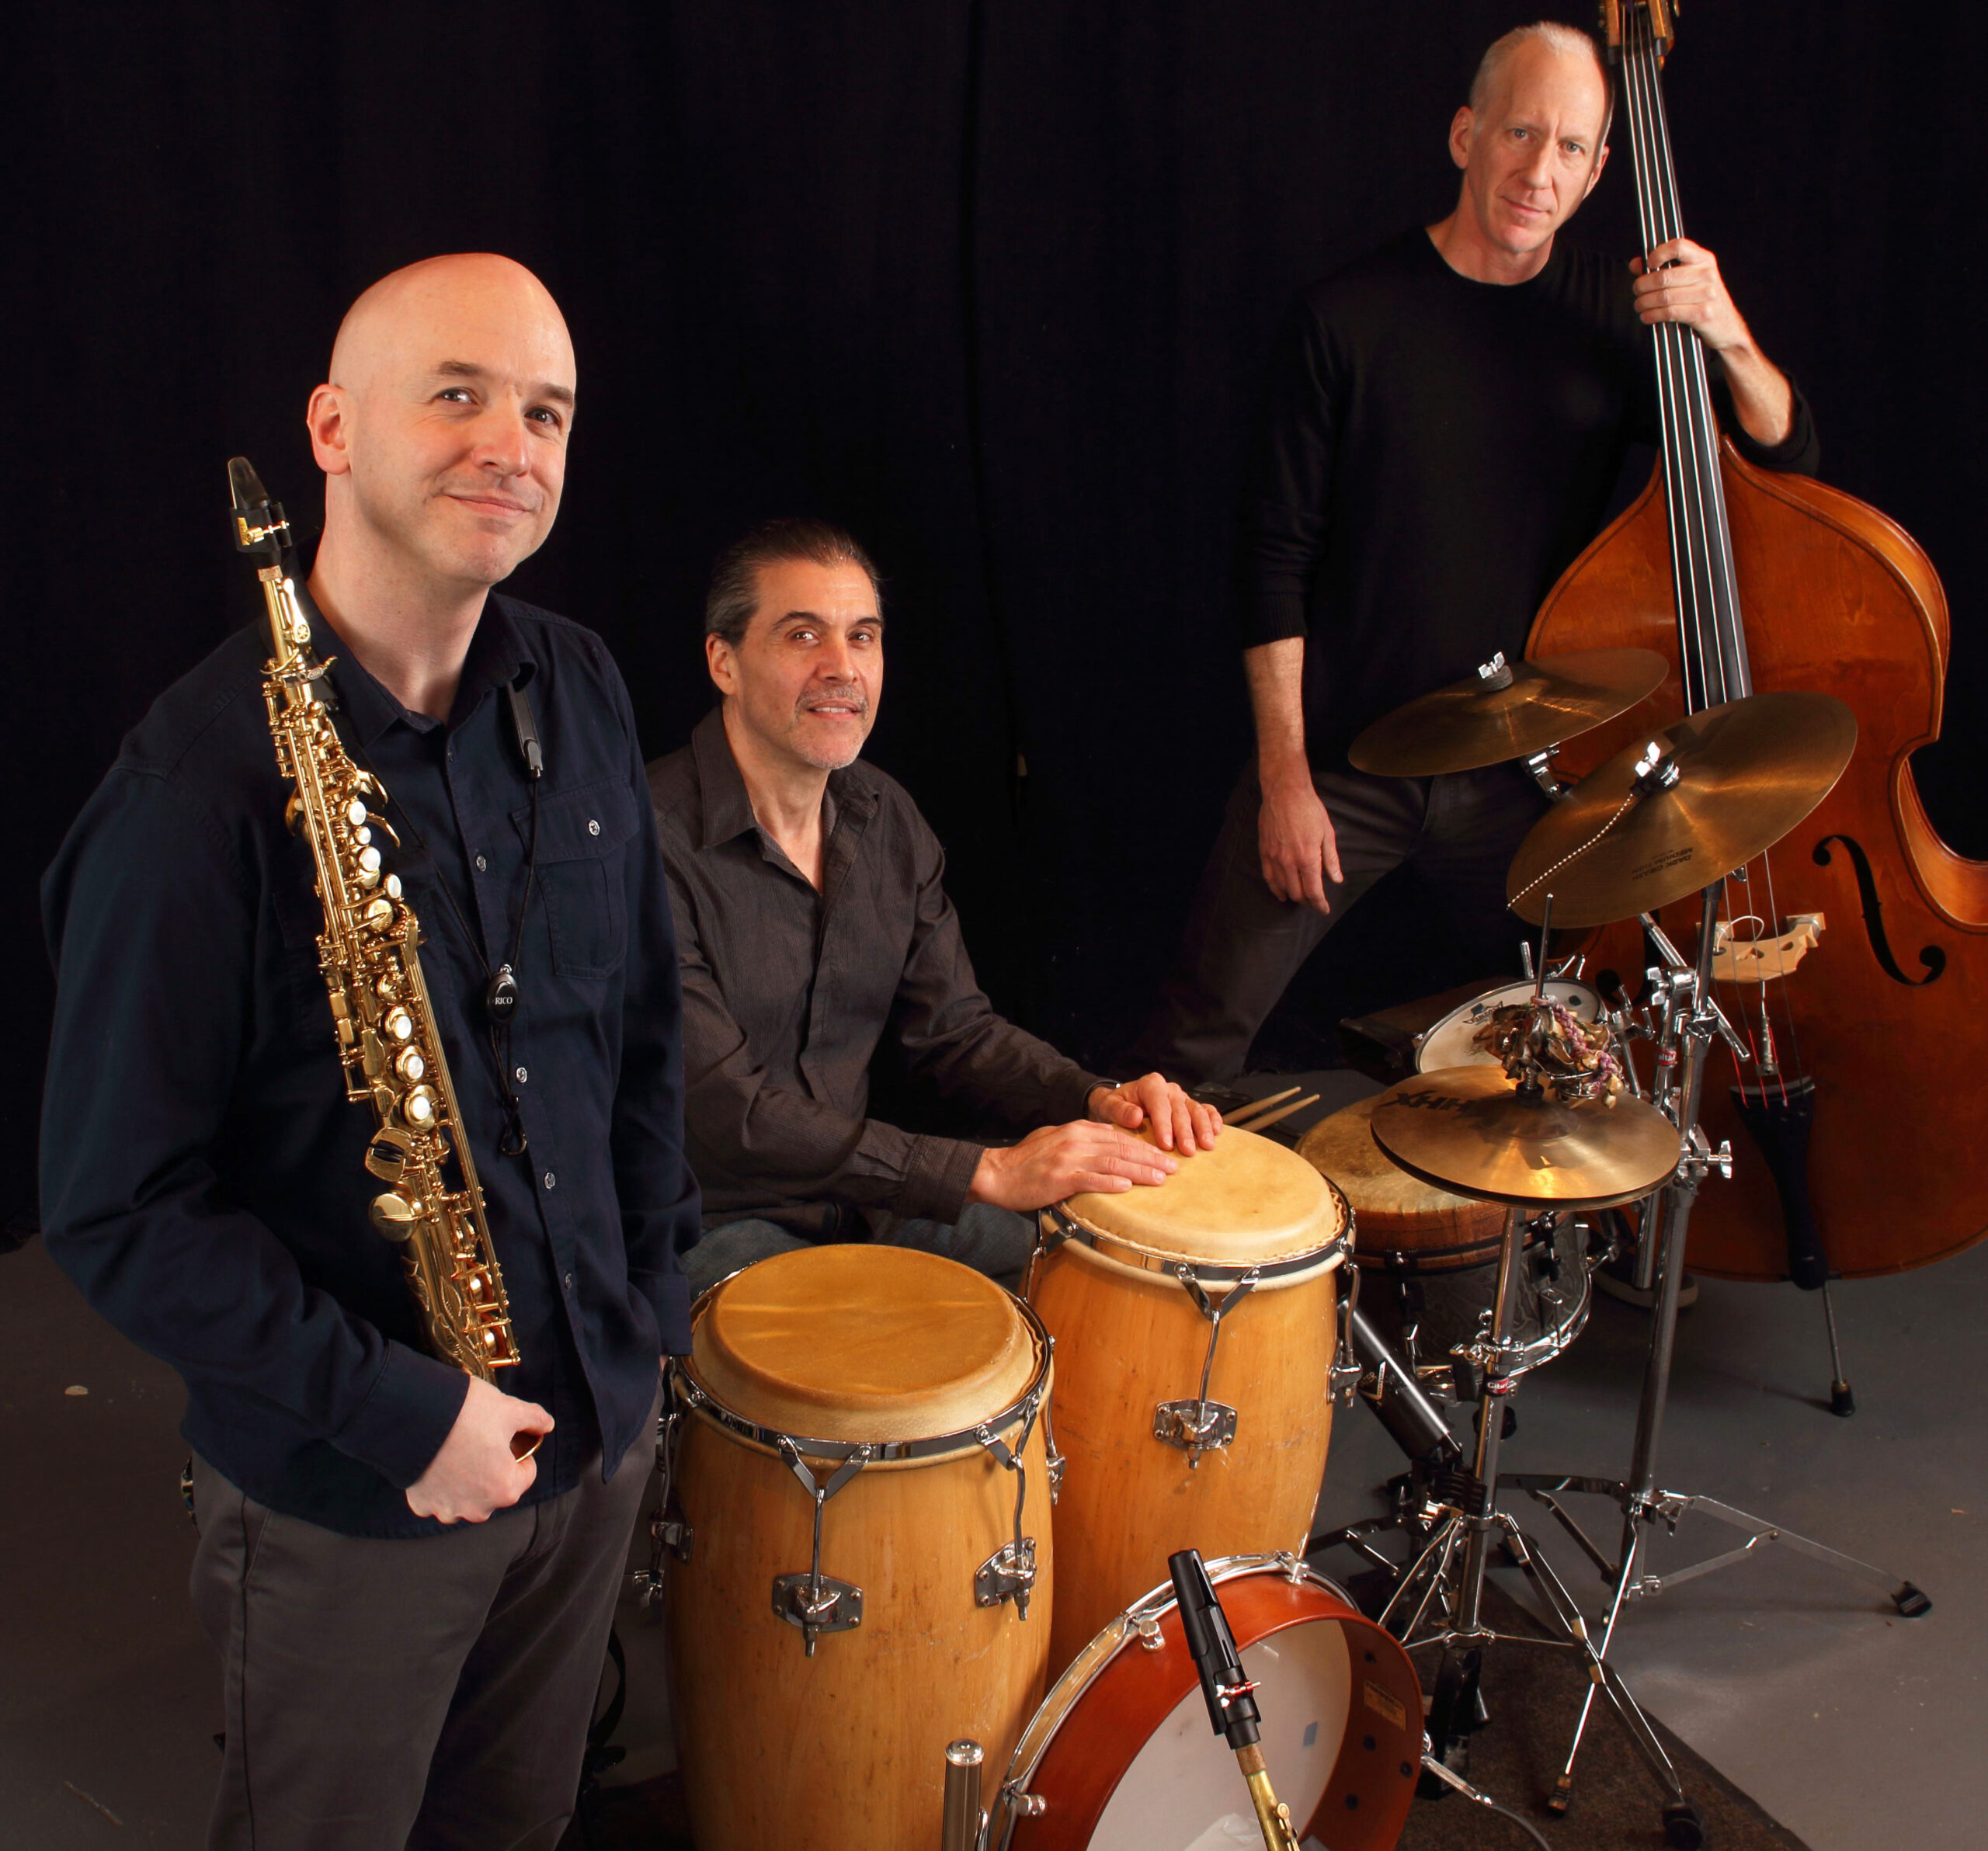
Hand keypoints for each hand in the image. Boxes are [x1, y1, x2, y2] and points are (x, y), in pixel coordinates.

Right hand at [405, 1376, 553, 1524]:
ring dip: (467, 1479)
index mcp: (505, 1489)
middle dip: (493, 1467)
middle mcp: (478, 1509)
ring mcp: (447, 1509)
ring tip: (458, 1448)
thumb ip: (535, 1419)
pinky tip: (438, 1459)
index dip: (519, 1451)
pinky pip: (438, 1497)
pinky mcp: (422, 1504)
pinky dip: (440, 1483)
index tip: (504, 1437)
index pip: (526, 1473)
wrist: (414, 1414)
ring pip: (468, 1496)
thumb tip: (546, 1424)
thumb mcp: (510, 1409)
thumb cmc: (466, 1414)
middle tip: (480, 1439)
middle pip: (496, 1487)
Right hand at [968, 1120, 1179, 1211]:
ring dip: (1140, 1171)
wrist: (996, 1173)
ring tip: (1161, 1178)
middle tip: (1173, 1167)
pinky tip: (1128, 1187)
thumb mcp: (1054, 1137)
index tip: (1162, 1155)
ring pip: (1113, 1163)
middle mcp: (1076, 1140)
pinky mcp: (1061, 1178)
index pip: (1118, 1137)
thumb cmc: (1024, 1160)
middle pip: (1122, 1148)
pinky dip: (1112, 1183)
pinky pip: (1092, 1180)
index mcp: (1076, 1129)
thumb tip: (1106, 1134)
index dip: (1143, 1146)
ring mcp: (1069, 1159)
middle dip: (1151, 1158)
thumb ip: (1080, 1135)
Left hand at [1089, 1073, 1220, 1153]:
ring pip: (1196, 1110)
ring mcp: (1182, 1097)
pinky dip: (1213, 1119)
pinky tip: (1217, 1131)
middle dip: (1185, 1131)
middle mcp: (1169, 1089)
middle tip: (1188, 1151)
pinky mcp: (1190, 1106)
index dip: (1164, 1125)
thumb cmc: (1114, 1106)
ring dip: (1203, 1128)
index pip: (1160, 1105)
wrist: (1119, 1104)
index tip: (1166, 1144)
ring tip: (1207, 1146)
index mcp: (1150, 1085)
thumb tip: (1137, 1116)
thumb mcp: (1109, 1106)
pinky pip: (1205, 1110)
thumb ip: (1120, 1110)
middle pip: (1180, 1110)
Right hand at [1258, 762, 1341, 913]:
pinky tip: (1280, 893)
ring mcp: (1274, 858)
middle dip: (1307, 901)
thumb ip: (1331, 859)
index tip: (1324, 909)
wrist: (1284, 792)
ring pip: (1282, 888)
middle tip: (1314, 900)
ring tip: (1300, 898)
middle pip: (1297, 893)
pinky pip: (1268, 877)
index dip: (1320, 904)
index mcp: (1308, 858)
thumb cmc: (1309, 809)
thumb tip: (1336, 879)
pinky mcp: (1264, 852)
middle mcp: (1289, 862)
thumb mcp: (1327, 833)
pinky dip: (1275, 888)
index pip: (1314, 891)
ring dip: (1292, 896)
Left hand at [1630, 238, 1750, 352]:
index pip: (1678, 246)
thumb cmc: (1703, 301)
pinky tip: (1647, 317)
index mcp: (1703, 260)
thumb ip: (1664, 269)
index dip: (1659, 253)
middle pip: (1664, 276)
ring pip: (1664, 296)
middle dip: (1643, 285)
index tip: (1648, 263)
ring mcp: (1707, 294)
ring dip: (1644, 303)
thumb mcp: (1690, 280)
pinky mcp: (1703, 313)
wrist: (1727, 326)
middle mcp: (1706, 274)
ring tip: (1639, 306)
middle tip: (1637, 291)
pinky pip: (1670, 312)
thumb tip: (1636, 264)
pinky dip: (1653, 315)